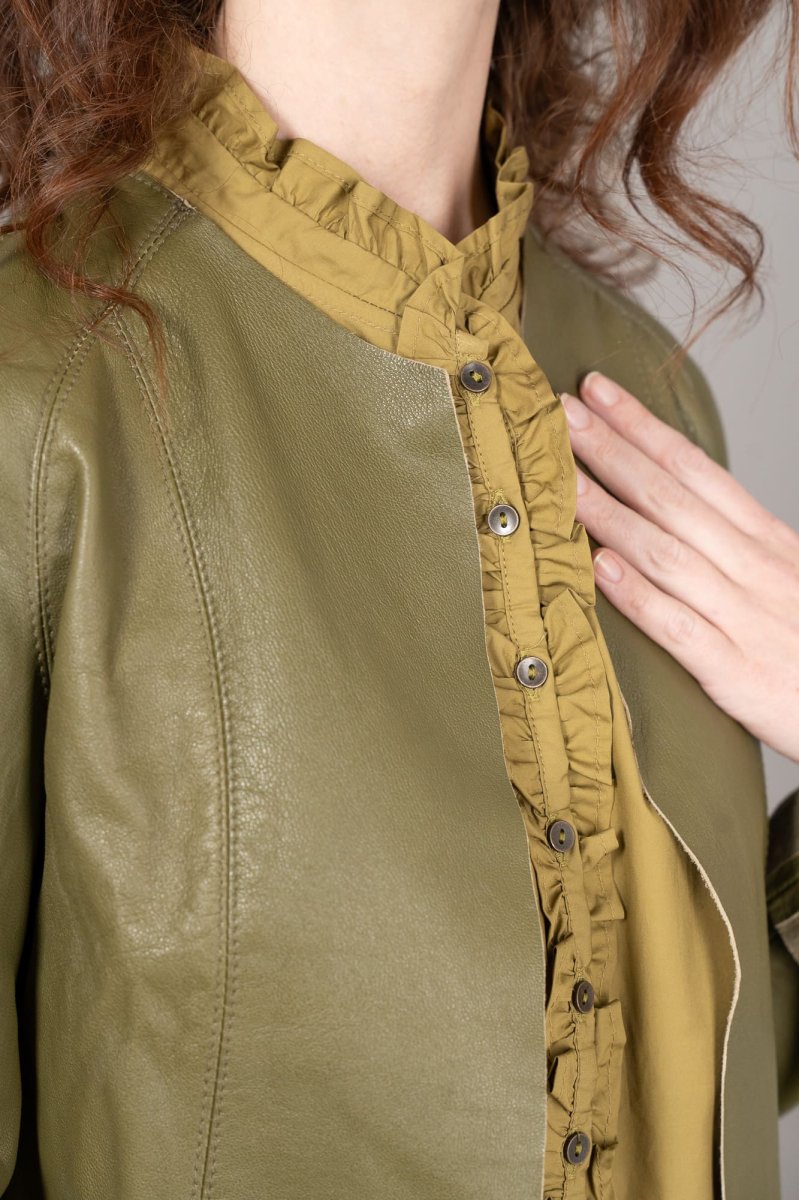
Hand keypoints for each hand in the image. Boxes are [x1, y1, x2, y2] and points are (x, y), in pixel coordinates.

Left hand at [559, 370, 798, 763]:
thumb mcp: (787, 577)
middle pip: (672, 498)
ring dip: (609, 513)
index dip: (643, 426)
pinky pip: (679, 628)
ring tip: (560, 482)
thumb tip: (667, 510)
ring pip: (667, 553)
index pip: (696, 468)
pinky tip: (598, 569)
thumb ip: (733, 545)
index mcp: (768, 541)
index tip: (596, 390)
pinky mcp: (738, 673)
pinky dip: (638, 596)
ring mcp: (746, 619)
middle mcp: (756, 569)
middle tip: (558, 413)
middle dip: (612, 452)